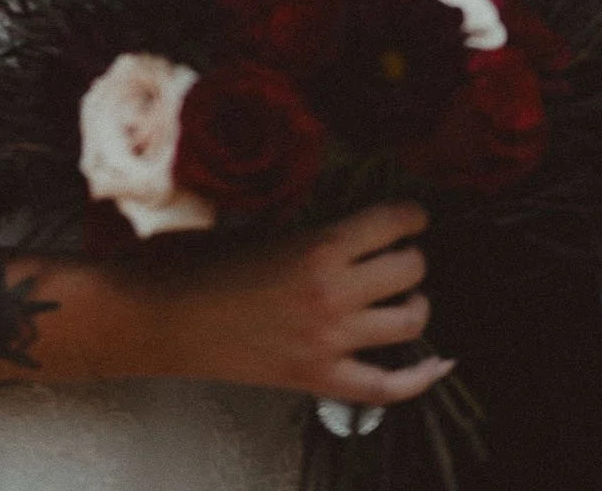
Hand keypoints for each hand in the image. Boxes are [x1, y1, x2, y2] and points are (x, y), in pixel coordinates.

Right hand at [143, 201, 451, 405]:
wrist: (164, 317)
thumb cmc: (203, 264)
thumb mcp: (263, 229)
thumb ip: (312, 231)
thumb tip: (355, 228)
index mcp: (318, 245)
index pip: (393, 222)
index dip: (412, 214)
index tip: (413, 214)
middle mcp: (333, 293)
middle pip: (410, 270)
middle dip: (411, 257)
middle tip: (398, 254)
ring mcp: (329, 342)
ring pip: (410, 322)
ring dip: (415, 304)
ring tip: (404, 297)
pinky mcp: (317, 380)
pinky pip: (386, 388)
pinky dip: (418, 378)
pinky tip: (437, 365)